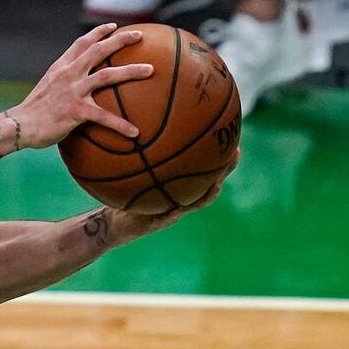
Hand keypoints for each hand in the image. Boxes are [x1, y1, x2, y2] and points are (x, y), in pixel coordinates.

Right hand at [6, 23, 152, 149]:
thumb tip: (75, 87)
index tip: (114, 26)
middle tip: (140, 35)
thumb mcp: (46, 89)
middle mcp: (68, 74)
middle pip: (99, 50)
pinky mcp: (75, 110)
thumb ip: (62, 83)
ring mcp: (72, 91)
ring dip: (131, 71)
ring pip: (107, 75)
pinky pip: (103, 116)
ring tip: (151, 70)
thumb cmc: (33, 112)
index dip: (98, 32)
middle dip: (120, 40)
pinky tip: (135, 133)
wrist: (18, 125)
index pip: (82, 43)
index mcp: (60, 67)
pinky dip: (120, 125)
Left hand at [103, 149, 239, 246]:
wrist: (113, 222)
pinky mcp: (157, 223)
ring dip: (207, 195)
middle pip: (208, 183)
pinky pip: (167, 218)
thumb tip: (138, 125)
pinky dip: (173, 213)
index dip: (217, 156)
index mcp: (178, 185)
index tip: (231, 137)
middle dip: (223, 170)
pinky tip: (178, 209)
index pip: (202, 168)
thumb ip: (138, 154)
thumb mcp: (129, 170)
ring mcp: (172, 212)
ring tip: (217, 185)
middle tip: (235, 154)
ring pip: (195, 203)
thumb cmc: (124, 194)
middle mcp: (180, 198)